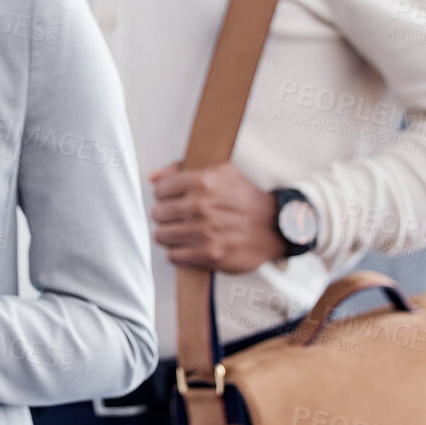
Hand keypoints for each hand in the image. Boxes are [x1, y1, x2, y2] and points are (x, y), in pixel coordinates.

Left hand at [148, 161, 284, 272]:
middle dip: (166, 216)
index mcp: (201, 181)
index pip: (159, 190)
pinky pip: (173, 255)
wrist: (272, 225)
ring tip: (183, 232)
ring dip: (170, 235)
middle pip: (158, 214)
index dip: (165, 196)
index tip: (174, 200)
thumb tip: (152, 177)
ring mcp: (204, 232)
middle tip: (179, 217)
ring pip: (161, 236)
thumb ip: (181, 168)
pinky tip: (190, 245)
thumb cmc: (245, 198)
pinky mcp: (208, 254)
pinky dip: (178, 252)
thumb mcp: (220, 171)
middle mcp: (200, 206)